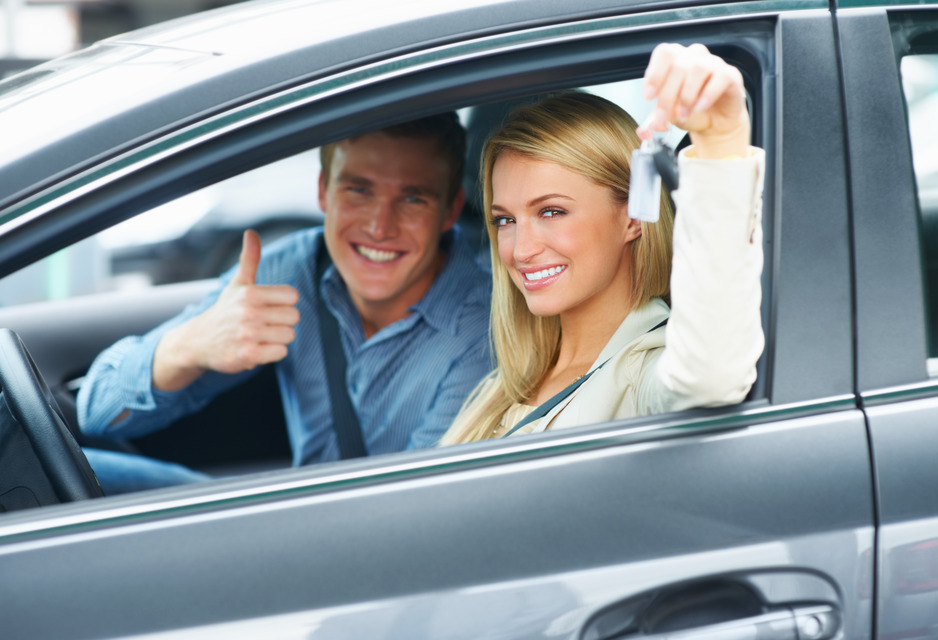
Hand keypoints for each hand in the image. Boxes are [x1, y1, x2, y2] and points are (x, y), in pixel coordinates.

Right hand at [153, 230, 300, 390]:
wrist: (199, 342)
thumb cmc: (225, 311)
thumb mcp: (237, 284)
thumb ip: (249, 259)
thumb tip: (251, 232)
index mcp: (250, 293)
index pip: (293, 296)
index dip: (284, 303)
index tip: (268, 306)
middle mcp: (249, 313)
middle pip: (294, 317)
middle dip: (282, 322)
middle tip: (263, 323)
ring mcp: (248, 335)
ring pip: (289, 336)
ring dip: (277, 338)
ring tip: (259, 336)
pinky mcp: (247, 356)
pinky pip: (281, 353)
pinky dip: (271, 353)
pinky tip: (256, 349)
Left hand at [637, 43, 749, 158]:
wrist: (714, 123)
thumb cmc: (689, 111)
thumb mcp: (667, 115)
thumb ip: (655, 120)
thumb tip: (645, 129)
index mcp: (676, 59)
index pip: (664, 53)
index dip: (654, 74)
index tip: (649, 97)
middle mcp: (695, 56)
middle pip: (678, 66)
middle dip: (667, 96)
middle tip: (664, 118)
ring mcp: (714, 63)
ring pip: (698, 68)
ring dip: (687, 96)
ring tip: (684, 114)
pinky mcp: (731, 75)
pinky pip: (721, 77)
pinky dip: (708, 95)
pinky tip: (700, 108)